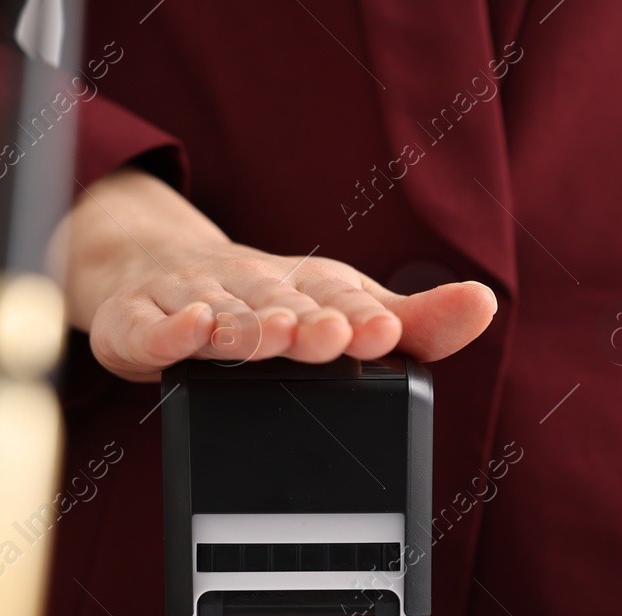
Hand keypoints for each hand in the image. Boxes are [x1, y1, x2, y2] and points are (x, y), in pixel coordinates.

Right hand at [49, 167, 497, 381]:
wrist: (152, 271)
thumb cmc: (264, 300)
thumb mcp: (344, 308)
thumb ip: (416, 322)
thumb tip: (484, 303)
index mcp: (304, 286)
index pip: (336, 296)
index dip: (360, 314)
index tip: (385, 330)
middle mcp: (250, 286)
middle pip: (280, 304)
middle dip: (308, 322)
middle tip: (334, 337)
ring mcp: (191, 301)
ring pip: (220, 313)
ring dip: (246, 326)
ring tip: (272, 337)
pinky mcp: (137, 322)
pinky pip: (147, 327)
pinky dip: (166, 330)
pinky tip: (189, 332)